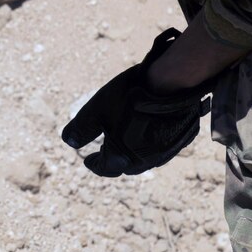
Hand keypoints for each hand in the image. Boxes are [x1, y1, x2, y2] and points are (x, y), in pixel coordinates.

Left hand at [61, 30, 213, 176]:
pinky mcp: (182, 141)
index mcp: (121, 158)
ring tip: (127, 143)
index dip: (93, 164)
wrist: (172, 83)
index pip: (103, 168)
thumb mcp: (95, 110)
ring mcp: (167, 152)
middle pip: (125, 167)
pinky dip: (153, 143)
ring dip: (135, 154)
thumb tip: (69, 141)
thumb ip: (80, 129)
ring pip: (146, 159)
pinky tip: (150, 131)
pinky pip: (164, 148)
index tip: (88, 160)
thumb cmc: (129, 97)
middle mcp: (145, 162)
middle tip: (106, 152)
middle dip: (114, 161)